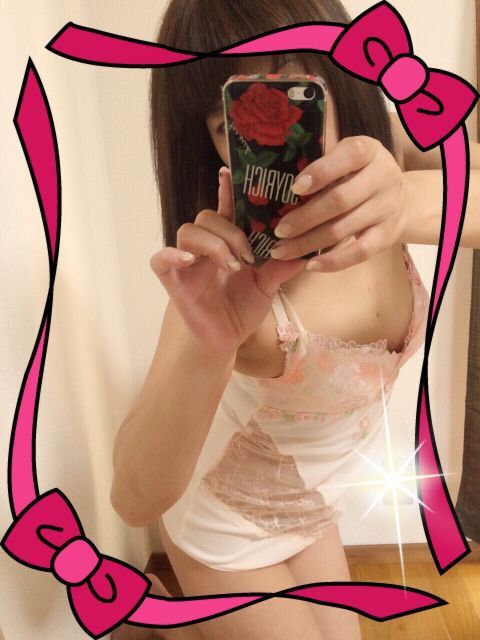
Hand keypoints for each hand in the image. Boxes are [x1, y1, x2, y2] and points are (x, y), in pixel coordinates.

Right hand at [149, 168, 305, 352]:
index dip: (227, 190)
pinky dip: (171, 255)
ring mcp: (187, 262)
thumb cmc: (242, 310)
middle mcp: (205, 247)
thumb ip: (281, 267)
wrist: (225, 341)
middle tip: (249, 256)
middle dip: (230, 232)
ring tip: (231, 265)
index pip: (225, 209)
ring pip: (188, 231)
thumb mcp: (267, 286)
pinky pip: (160, 259)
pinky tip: (189, 261)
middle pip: (208, 217)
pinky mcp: (173, 280)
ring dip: (213, 243)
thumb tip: (306, 250)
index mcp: (226, 242)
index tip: (230, 172)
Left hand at [270, 136, 407, 270]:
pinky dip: (333, 261)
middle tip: (279, 230)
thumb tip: (279, 187)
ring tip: (282, 250)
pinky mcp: (387, 235)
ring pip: (343, 229)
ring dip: (308, 243)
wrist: (402, 200)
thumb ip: (324, 167)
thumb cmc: (359, 176)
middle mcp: (383, 178)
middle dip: (304, 218)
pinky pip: (359, 252)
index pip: (349, 156)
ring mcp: (386, 208)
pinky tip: (310, 265)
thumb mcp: (347, 159)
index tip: (294, 188)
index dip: (321, 172)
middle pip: (340, 200)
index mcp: (369, 151)